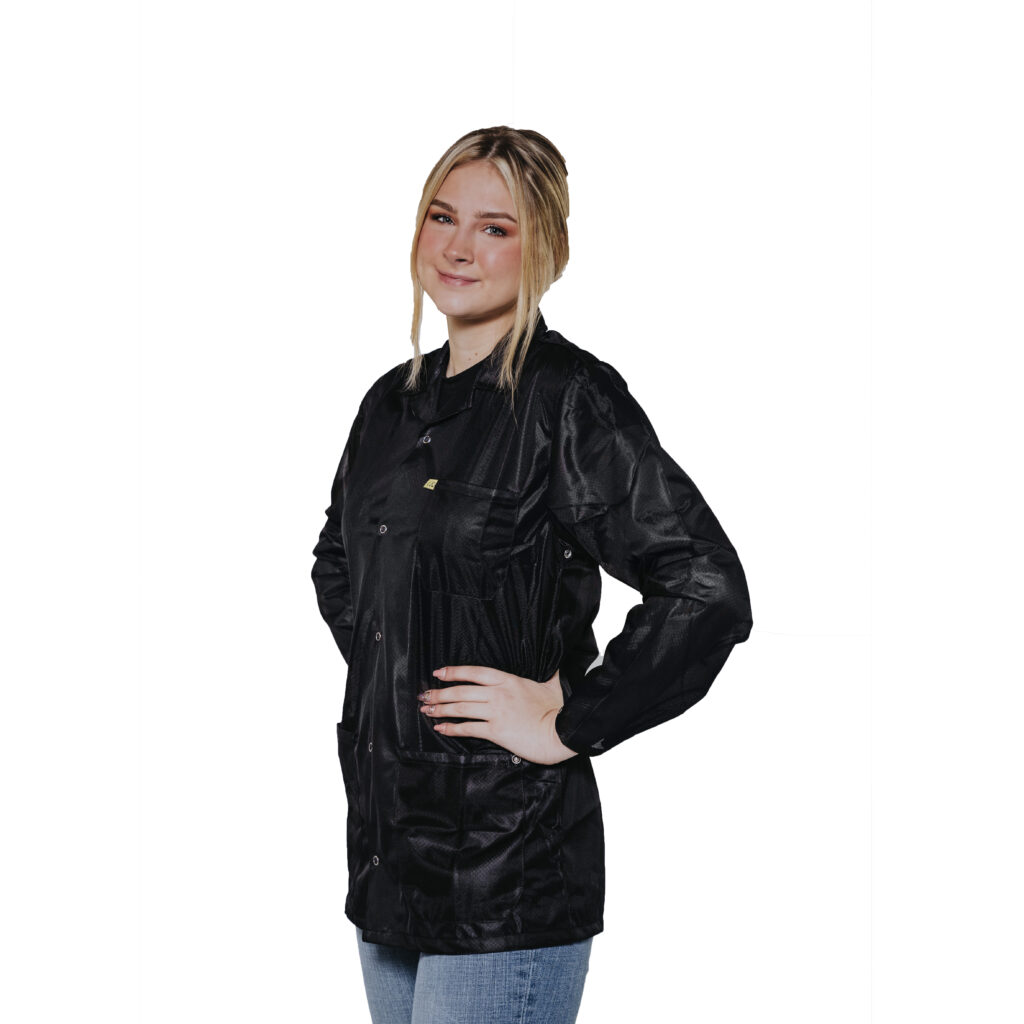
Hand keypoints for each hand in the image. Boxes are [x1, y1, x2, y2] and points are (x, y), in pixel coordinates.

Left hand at [417, 665, 577, 764]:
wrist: (561, 731)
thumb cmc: (558, 709)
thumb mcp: (551, 685)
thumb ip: (548, 673)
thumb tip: (554, 663)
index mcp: (509, 680)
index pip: (475, 672)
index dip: (454, 671)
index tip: (438, 672)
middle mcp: (499, 694)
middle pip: (462, 690)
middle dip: (439, 693)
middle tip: (425, 695)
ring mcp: (496, 712)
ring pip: (461, 707)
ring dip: (441, 709)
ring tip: (427, 710)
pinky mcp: (496, 731)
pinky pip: (468, 728)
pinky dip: (452, 728)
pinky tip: (442, 728)